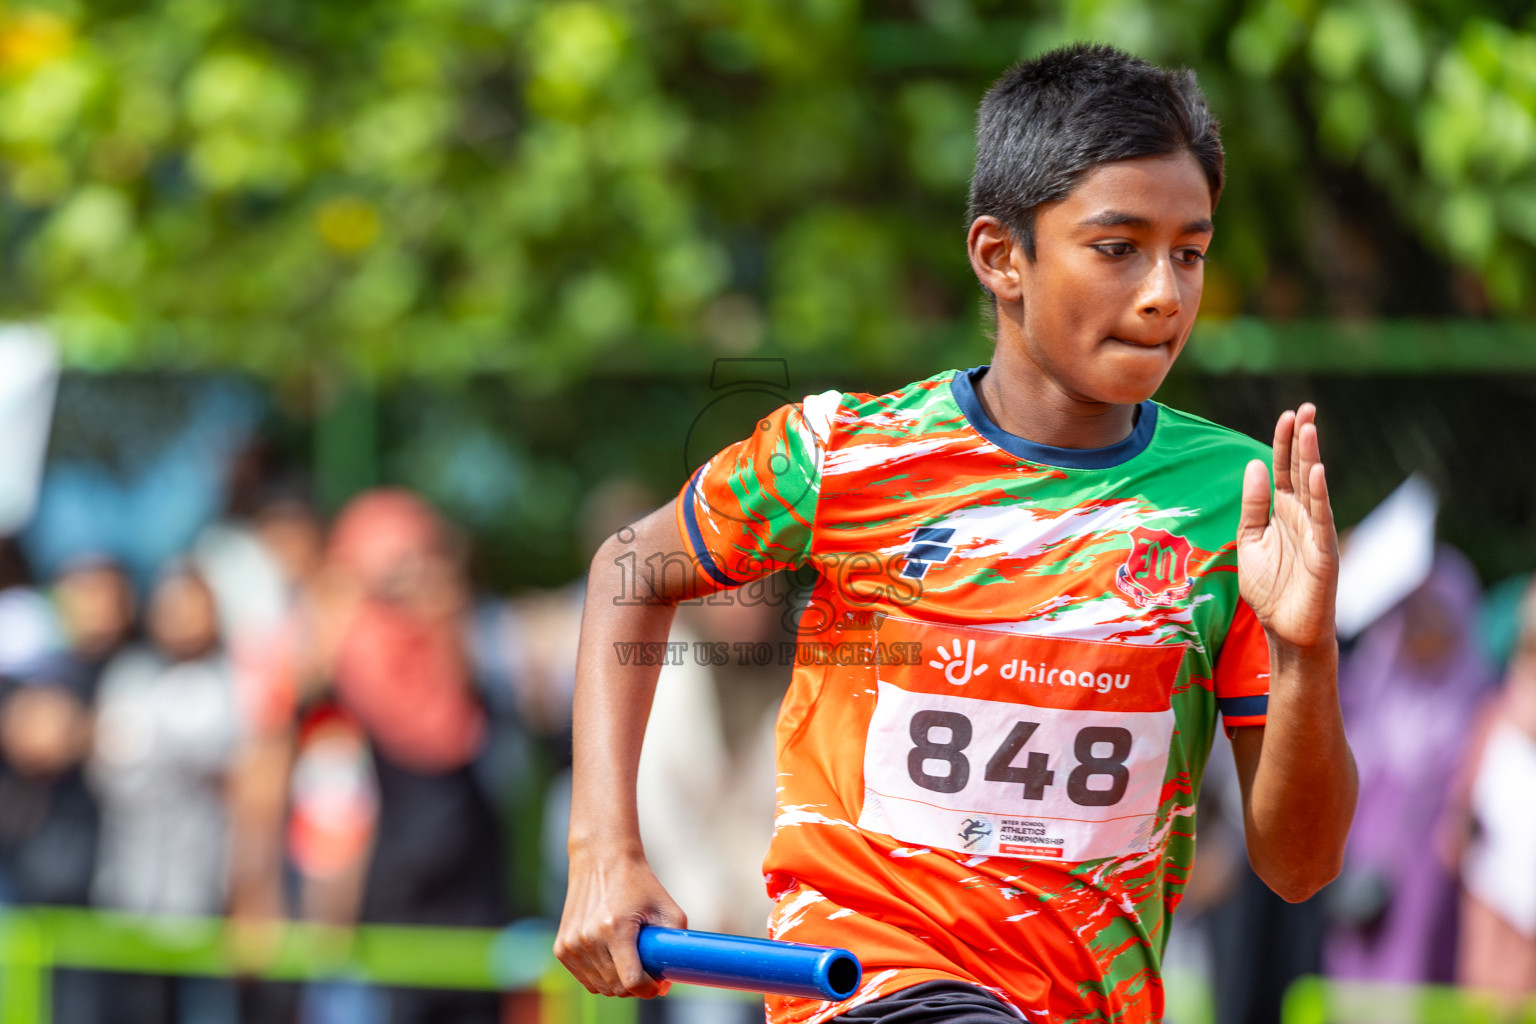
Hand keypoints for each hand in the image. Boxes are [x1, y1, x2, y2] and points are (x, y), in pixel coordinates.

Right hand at [554, 847, 685, 997]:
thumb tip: (666, 984)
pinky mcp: (561, 948)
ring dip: (618, 981)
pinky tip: (611, 954)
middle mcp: (588, 939)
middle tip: (647, 968)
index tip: (658, 984)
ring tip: (629, 957)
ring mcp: (571, 944)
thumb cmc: (638, 883)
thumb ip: (676, 943)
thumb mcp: (667, 907)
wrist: (601, 859)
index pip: (631, 981)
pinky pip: (586, 978)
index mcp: (615, 928)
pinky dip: (600, 975)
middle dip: (636, 985)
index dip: (649, 989)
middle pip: (616, 987)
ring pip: (600, 987)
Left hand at [1237, 404, 1338, 651]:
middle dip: (1302, 441)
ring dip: (1311, 458)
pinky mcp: (1324, 552)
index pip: (1284, 470)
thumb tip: (1254, 464)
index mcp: (1284, 512)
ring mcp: (1316, 532)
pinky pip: (1322, 519)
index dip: (1284, 444)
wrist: (1286, 629)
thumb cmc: (1271, 588)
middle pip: (1301, 471)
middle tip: (1305, 409)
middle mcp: (1303, 517)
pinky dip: (1320, 495)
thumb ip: (1252, 505)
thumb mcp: (1251, 540)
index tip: (1287, 415)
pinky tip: (1317, 472)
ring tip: (1309, 429)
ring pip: (1313, 488)